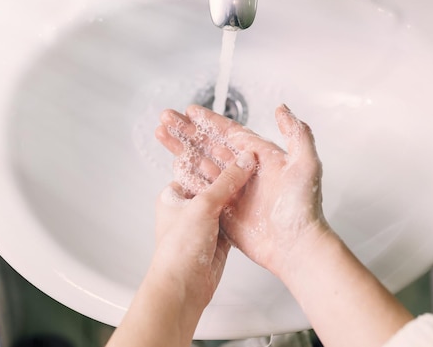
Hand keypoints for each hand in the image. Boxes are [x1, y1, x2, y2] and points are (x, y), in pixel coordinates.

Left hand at [151, 151, 256, 309]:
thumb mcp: (203, 205)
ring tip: (258, 173)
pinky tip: (257, 199)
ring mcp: (203, 223)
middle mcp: (187, 207)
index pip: (196, 167)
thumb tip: (244, 160)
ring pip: (225, 201)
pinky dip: (243, 211)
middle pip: (213, 184)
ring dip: (239, 192)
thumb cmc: (179, 248)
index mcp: (174, 194)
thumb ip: (226, 182)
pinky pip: (234, 218)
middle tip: (250, 159)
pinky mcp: (218, 238)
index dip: (213, 156)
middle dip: (231, 174)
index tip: (233, 145)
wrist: (183, 287)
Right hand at [155, 104, 330, 277]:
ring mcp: (232, 191)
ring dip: (182, 149)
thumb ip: (297, 133)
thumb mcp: (306, 164)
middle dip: (188, 131)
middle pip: (209, 145)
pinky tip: (174, 165)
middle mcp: (244, 172)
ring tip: (163, 135)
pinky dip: (186, 177)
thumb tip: (281, 108)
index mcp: (261, 157)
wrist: (296, 247)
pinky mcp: (223, 210)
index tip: (190, 111)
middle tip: (167, 118)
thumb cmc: (304, 208)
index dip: (209, 121)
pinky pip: (201, 189)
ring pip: (201, 164)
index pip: (229, 133)